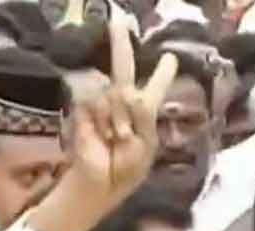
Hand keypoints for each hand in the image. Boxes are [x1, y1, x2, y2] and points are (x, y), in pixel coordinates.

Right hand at [69, 21, 176, 204]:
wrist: (100, 184)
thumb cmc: (126, 171)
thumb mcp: (145, 146)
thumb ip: (143, 118)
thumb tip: (130, 93)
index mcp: (144, 116)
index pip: (154, 89)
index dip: (162, 74)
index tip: (171, 58)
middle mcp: (123, 106)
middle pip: (123, 70)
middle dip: (121, 46)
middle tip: (117, 22)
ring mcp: (101, 106)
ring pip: (114, 93)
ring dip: (119, 118)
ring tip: (117, 138)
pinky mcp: (83, 111)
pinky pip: (96, 103)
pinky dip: (103, 120)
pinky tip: (102, 136)